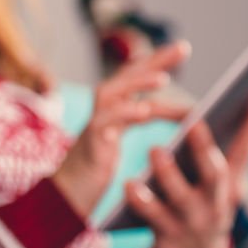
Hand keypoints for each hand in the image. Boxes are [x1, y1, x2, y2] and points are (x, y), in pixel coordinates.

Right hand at [53, 41, 191, 217]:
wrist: (64, 199)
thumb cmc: (95, 172)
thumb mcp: (121, 140)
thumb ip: (140, 119)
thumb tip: (182, 112)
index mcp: (113, 110)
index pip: (137, 79)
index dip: (158, 62)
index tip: (183, 48)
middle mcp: (102, 112)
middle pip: (128, 77)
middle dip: (155, 61)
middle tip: (183, 47)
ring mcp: (94, 126)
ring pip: (113, 94)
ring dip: (137, 83)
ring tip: (163, 79)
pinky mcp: (89, 145)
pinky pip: (104, 123)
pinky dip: (123, 113)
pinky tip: (143, 110)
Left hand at [124, 88, 247, 247]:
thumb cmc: (206, 205)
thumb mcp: (223, 184)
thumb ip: (228, 149)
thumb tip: (245, 101)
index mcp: (232, 185)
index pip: (247, 151)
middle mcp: (216, 203)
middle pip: (215, 176)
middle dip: (205, 150)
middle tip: (194, 124)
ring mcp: (192, 221)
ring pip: (180, 197)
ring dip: (168, 173)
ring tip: (156, 149)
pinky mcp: (167, 236)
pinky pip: (151, 217)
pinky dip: (140, 201)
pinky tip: (129, 185)